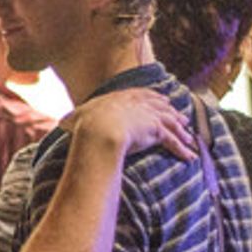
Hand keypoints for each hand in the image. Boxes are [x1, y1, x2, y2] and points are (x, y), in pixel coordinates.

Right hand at [62, 90, 194, 160]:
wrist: (99, 130)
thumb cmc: (87, 125)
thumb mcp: (77, 118)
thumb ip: (72, 120)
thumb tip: (61, 123)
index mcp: (121, 98)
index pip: (142, 95)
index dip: (153, 98)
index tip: (161, 100)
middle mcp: (139, 104)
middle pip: (161, 106)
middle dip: (172, 112)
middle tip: (181, 118)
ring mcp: (149, 116)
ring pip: (171, 123)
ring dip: (181, 131)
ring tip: (189, 137)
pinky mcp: (157, 131)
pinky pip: (174, 141)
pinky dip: (183, 149)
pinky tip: (190, 156)